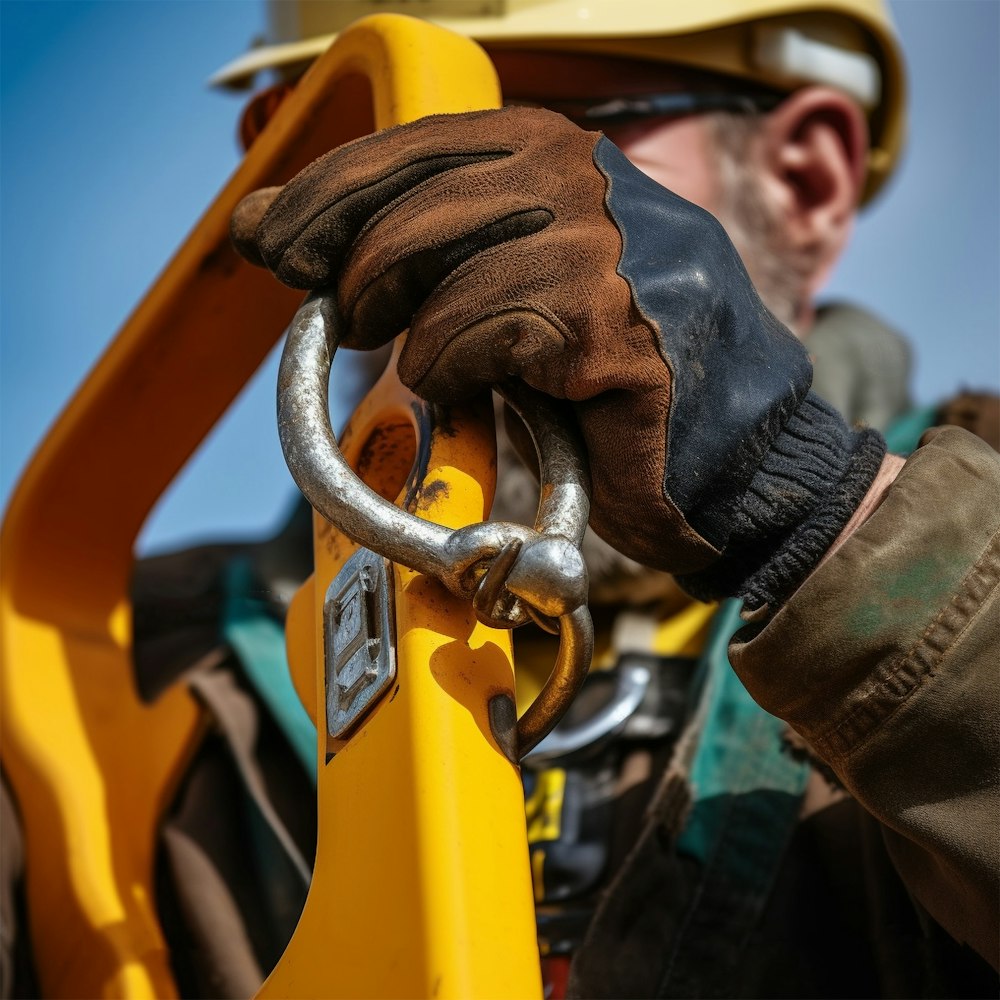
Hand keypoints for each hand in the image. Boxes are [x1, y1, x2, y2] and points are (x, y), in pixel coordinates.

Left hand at [232, 107, 883, 607]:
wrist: (723, 453)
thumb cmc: (604, 374)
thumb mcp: (501, 282)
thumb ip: (409, 247)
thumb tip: (271, 227)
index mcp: (553, 152)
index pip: (408, 145)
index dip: (325, 193)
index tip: (273, 241)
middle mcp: (581, 177)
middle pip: (408, 204)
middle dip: (350, 269)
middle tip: (345, 323)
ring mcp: (604, 241)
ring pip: (439, 269)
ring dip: (411, 333)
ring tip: (431, 368)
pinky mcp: (612, 317)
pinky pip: (480, 332)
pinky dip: (456, 370)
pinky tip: (482, 392)